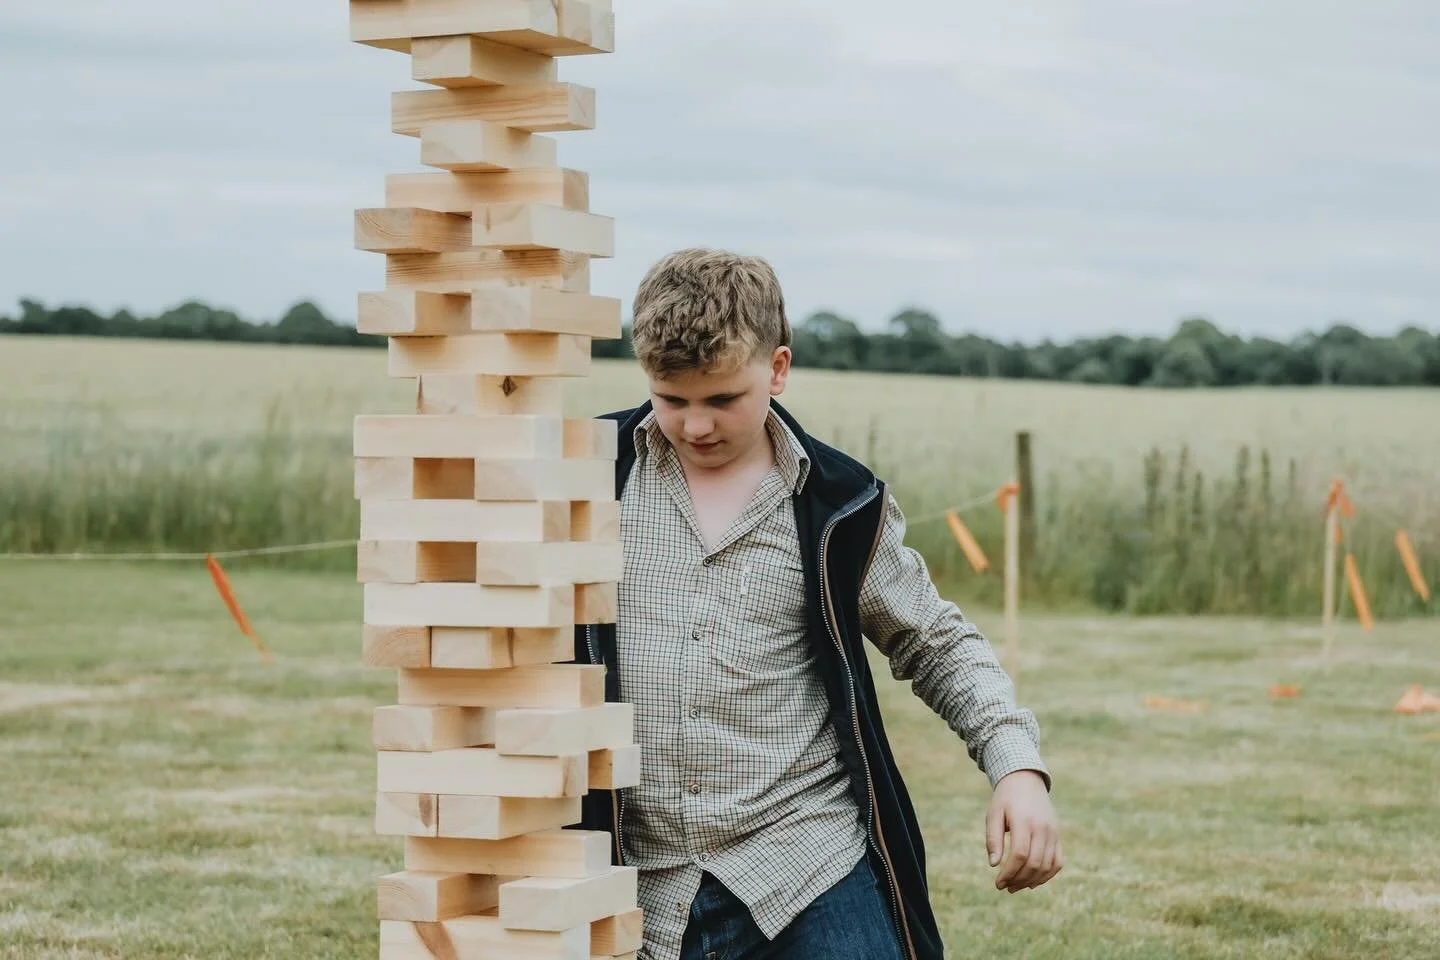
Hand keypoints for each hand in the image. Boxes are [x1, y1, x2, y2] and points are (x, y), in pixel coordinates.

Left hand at [986, 769, 1062, 892]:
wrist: (1026, 781)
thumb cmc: (1005, 799)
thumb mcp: (994, 814)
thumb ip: (993, 838)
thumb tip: (993, 865)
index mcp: (1024, 821)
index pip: (1020, 854)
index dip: (1009, 873)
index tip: (998, 883)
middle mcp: (1042, 828)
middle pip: (1034, 863)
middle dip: (1018, 880)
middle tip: (1005, 887)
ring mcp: (1053, 833)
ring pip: (1047, 866)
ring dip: (1031, 881)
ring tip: (1015, 886)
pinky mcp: (1058, 836)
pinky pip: (1058, 862)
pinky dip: (1047, 875)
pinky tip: (1032, 882)